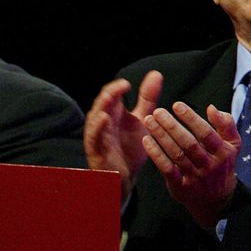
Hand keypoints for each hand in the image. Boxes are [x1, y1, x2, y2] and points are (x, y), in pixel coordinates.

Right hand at [84, 71, 162, 202]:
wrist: (126, 177)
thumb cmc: (131, 147)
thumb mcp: (143, 120)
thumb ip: (147, 98)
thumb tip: (156, 74)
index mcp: (113, 112)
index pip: (112, 93)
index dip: (118, 87)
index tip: (129, 84)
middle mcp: (103, 120)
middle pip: (102, 101)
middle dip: (111, 93)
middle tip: (122, 86)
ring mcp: (98, 135)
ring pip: (95, 116)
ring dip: (102, 106)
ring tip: (112, 97)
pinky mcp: (96, 149)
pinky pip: (94, 136)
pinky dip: (98, 127)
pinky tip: (105, 118)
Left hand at [142, 102, 240, 227]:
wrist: (217, 201)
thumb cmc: (222, 165)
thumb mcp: (232, 145)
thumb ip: (226, 124)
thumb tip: (211, 108)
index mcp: (222, 152)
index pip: (206, 133)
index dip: (191, 118)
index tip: (177, 105)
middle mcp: (209, 165)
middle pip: (188, 143)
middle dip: (172, 126)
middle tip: (158, 111)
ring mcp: (194, 177)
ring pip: (176, 154)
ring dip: (161, 136)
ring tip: (149, 121)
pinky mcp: (180, 186)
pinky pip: (166, 169)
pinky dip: (156, 155)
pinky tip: (146, 141)